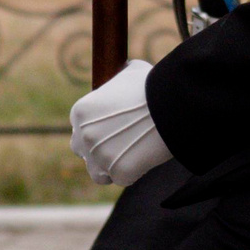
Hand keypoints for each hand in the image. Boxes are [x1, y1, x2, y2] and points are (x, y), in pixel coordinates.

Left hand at [68, 59, 171, 185]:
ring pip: (98, 172)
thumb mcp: (129, 72)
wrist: (170, 105)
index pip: (79, 126)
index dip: (95, 129)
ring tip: (128, 158)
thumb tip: (124, 74)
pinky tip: (144, 160)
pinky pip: (122, 178)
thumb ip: (119, 78)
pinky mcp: (119, 172)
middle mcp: (84, 136)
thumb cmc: (152, 85)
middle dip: (96, 149)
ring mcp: (100, 157)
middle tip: (117, 144)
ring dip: (108, 167)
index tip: (110, 129)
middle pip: (82, 150)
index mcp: (81, 112)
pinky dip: (132, 172)